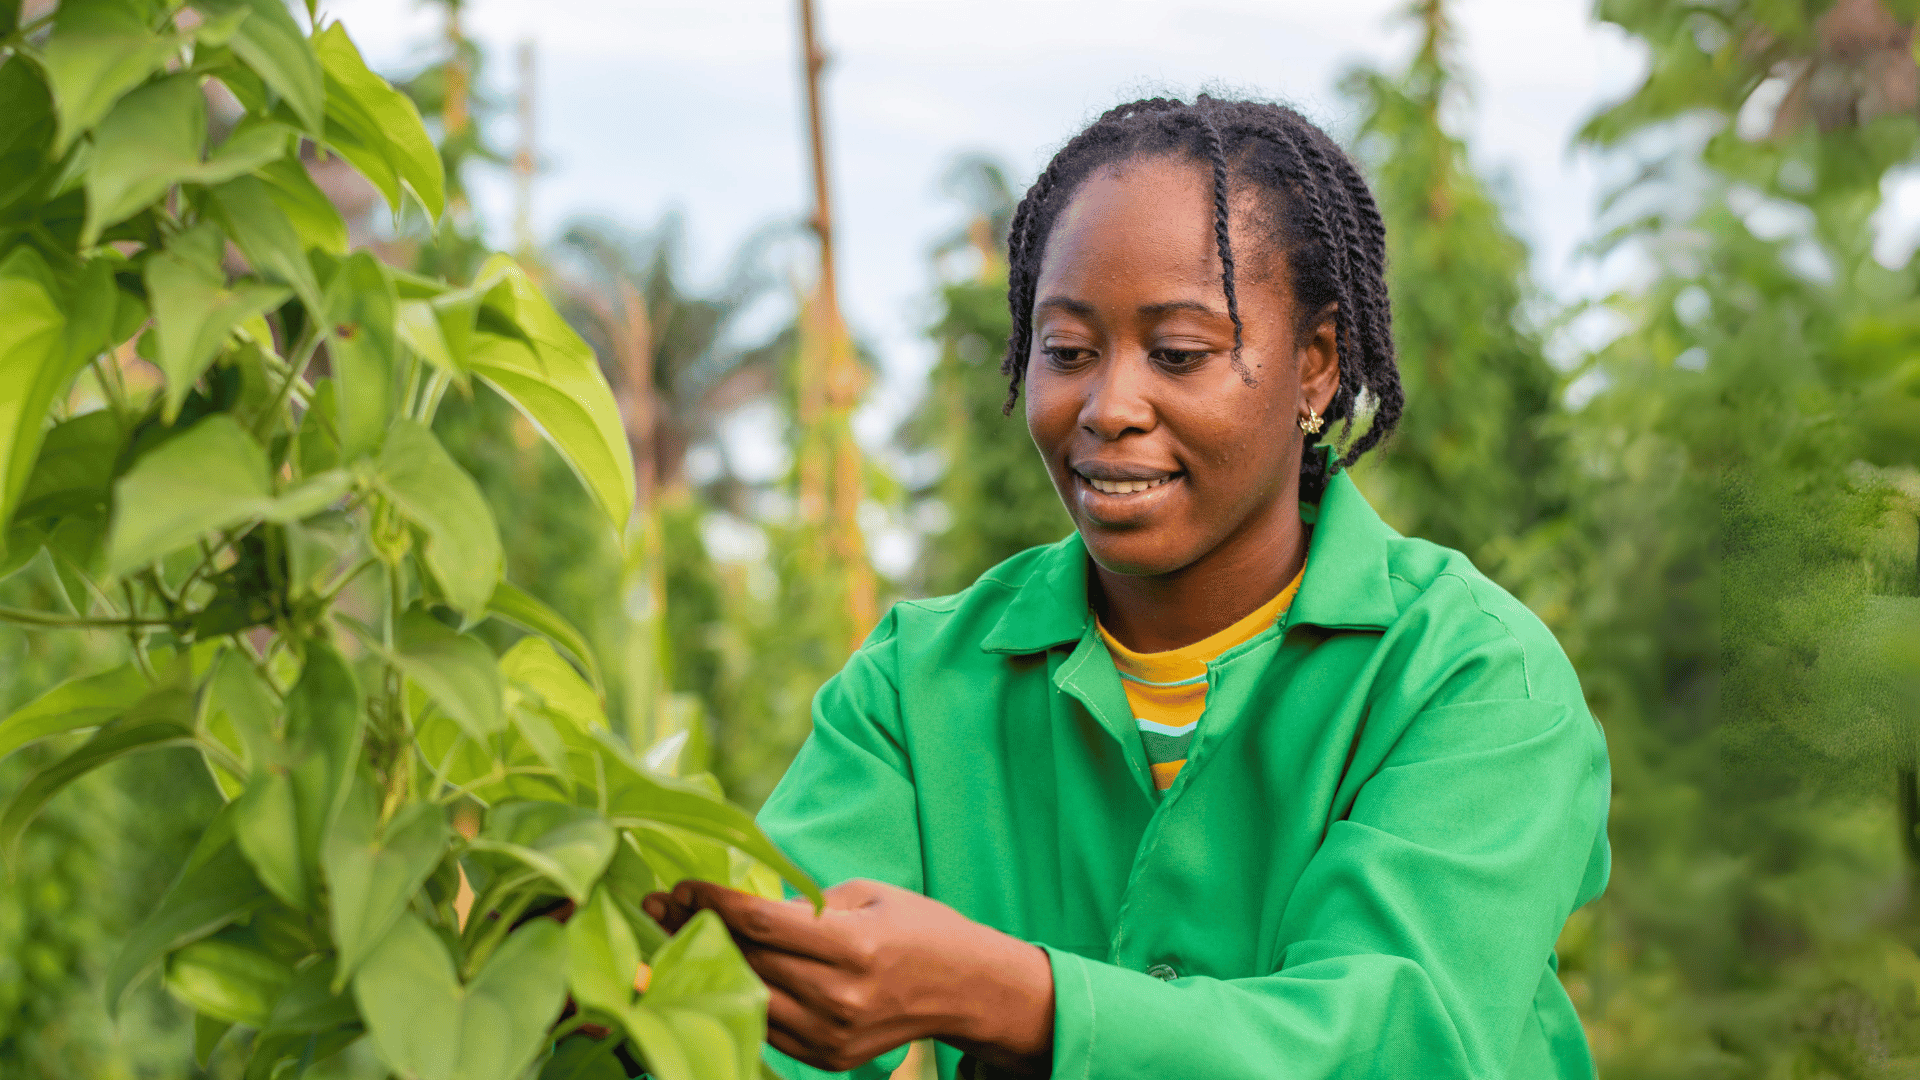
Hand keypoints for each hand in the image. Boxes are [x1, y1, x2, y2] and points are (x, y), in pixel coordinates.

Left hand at [643, 879, 1053, 1075]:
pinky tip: (717, 973)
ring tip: (674, 939)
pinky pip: (766, 1027)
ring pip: (748, 998)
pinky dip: (740, 999)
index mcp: (854, 946)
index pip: (761, 924)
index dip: (712, 903)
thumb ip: (805, 905)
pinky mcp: (828, 1058)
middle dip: (696, 929)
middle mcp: (840, 997)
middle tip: (660, 906)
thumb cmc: (919, 927)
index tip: (680, 885)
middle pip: (746, 961)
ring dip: (707, 968)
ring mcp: (833, 1035)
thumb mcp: (869, 895)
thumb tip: (742, 912)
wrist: (967, 988)